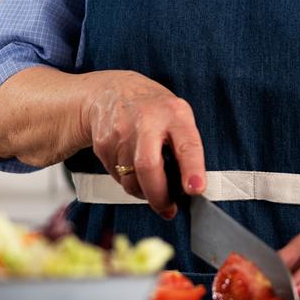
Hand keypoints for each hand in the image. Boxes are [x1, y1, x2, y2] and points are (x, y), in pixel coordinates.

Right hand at [80, 70, 204, 218]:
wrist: (111, 92)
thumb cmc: (153, 109)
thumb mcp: (177, 116)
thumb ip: (185, 146)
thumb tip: (190, 188)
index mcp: (174, 114)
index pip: (186, 144)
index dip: (192, 170)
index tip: (196, 189)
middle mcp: (146, 121)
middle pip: (149, 167)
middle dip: (159, 196)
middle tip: (168, 208)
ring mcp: (121, 132)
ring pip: (131, 179)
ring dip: (143, 191)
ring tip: (151, 184)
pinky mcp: (103, 144)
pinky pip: (117, 177)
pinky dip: (128, 181)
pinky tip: (132, 168)